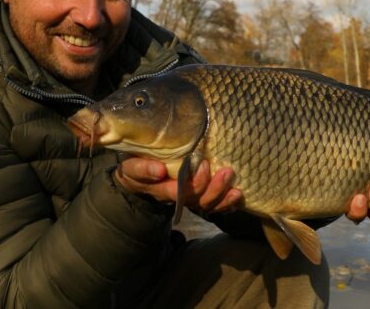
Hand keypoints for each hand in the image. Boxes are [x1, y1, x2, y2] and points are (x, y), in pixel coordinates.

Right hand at [114, 157, 241, 212]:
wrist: (140, 175)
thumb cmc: (137, 167)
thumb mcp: (132, 166)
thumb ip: (142, 169)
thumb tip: (160, 170)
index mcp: (160, 189)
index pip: (175, 191)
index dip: (191, 183)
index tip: (201, 163)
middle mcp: (177, 197)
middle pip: (196, 200)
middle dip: (212, 187)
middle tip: (224, 170)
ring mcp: (189, 199)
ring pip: (207, 204)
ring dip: (222, 195)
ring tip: (232, 179)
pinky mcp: (200, 197)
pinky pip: (215, 206)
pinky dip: (228, 203)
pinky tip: (237, 195)